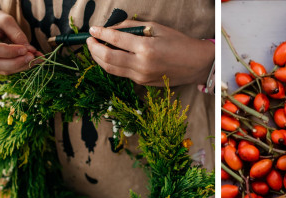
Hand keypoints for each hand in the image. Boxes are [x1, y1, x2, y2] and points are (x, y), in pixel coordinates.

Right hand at [0, 9, 42, 74]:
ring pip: (2, 71)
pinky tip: (31, 61)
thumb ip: (16, 33)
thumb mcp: (4, 19)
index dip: (9, 51)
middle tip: (33, 56)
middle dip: (16, 62)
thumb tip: (29, 49)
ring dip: (21, 66)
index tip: (25, 49)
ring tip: (36, 58)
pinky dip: (20, 67)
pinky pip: (6, 72)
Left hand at [86, 20, 213, 86]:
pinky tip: (108, 57)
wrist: (196, 64)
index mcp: (146, 48)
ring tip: (95, 48)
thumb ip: (132, 27)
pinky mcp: (143, 83)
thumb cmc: (179, 43)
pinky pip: (121, 74)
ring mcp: (141, 76)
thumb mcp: (157, 28)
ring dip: (98, 58)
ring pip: (111, 69)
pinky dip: (111, 65)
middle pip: (107, 58)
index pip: (115, 39)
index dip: (100, 33)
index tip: (92, 29)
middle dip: (94, 48)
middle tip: (89, 40)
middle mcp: (141, 64)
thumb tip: (112, 29)